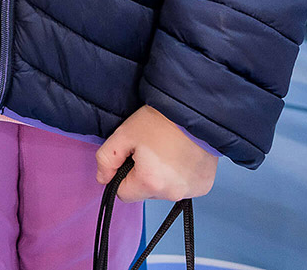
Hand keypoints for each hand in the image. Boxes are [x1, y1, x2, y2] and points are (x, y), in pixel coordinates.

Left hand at [96, 105, 217, 201]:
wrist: (194, 112)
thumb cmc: (159, 121)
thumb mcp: (123, 135)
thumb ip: (106, 159)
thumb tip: (102, 179)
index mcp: (150, 183)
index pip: (123, 194)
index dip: (121, 176)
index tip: (130, 158)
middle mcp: (172, 194)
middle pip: (145, 192)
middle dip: (142, 175)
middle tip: (150, 151)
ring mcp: (191, 192)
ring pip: (164, 190)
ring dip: (161, 177)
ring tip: (167, 151)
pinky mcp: (203, 187)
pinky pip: (182, 187)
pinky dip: (178, 176)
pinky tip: (180, 157)